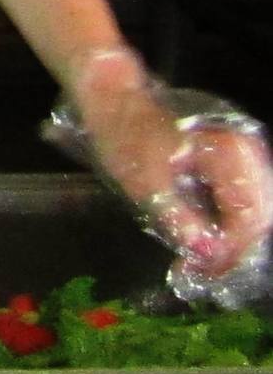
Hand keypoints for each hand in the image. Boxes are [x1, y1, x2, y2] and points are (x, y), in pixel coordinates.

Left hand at [65, 48, 272, 289]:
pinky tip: (205, 240)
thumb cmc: (126, 136)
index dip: (233, 252)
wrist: (114, 98)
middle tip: (204, 274)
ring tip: (202, 264)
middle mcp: (248, 152)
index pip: (251, 216)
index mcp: (230, 154)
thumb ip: (180, 218)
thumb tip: (209, 254)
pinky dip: (227, 222)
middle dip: (235, 250)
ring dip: (233, 240)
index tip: (207, 274)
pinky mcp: (232, 159)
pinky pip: (242, 197)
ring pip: (254, 209)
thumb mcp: (145, 182)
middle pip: (259, 215)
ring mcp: (243, 154)